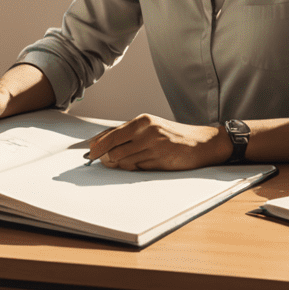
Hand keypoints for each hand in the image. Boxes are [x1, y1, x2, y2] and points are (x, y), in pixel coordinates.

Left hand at [87, 115, 230, 170]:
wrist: (200, 143)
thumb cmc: (172, 136)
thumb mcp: (150, 128)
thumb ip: (129, 135)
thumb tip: (104, 145)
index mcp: (142, 121)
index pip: (112, 133)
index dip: (97, 143)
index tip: (87, 151)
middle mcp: (146, 131)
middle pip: (113, 147)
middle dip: (102, 156)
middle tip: (95, 161)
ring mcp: (152, 146)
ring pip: (123, 159)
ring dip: (118, 164)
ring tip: (119, 163)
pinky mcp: (159, 160)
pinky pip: (137, 168)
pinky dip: (133, 168)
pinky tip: (137, 164)